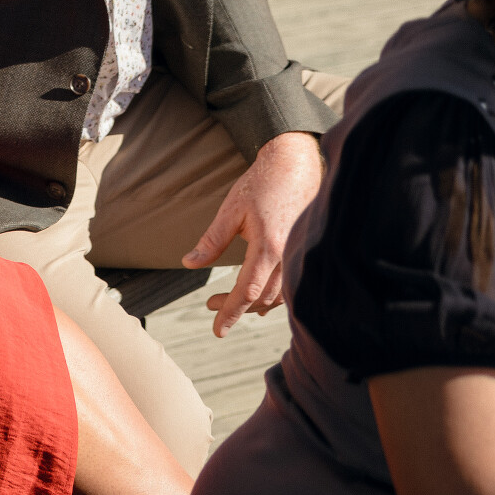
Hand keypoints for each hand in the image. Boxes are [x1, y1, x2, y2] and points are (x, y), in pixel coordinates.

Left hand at [182, 132, 323, 337]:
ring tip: (229, 301)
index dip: (231, 313)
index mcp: (269, 246)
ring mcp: (300, 254)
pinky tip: (258, 296)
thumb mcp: (231, 210)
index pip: (248, 291)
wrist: (296, 164)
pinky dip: (273, 295)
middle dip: (236, 307)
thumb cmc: (262, 184)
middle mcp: (289, 255)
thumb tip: (189, 264)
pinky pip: (291, 284)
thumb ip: (211, 240)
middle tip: (211, 305)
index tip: (217, 331)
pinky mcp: (305, 251)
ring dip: (254, 302)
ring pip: (279, 294)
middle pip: (262, 297)